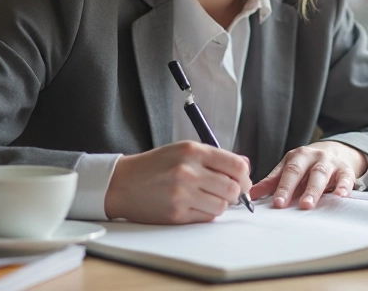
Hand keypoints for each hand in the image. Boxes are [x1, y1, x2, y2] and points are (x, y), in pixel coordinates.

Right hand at [104, 141, 251, 223]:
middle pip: (232, 188)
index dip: (245, 176)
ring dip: (220, 204)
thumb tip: (245, 165)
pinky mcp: (176, 214)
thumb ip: (214, 157)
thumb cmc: (155, 166)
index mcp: (192, 151)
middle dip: (235, 193)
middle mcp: (188, 171)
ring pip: (222, 205)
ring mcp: (182, 194)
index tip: (243, 181)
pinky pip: (206, 217)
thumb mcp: (183, 150)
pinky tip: (194, 205)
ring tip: (206, 198)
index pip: (236, 165)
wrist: (122, 183)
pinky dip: (206, 213)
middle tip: (228, 192)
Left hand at [249, 141, 367, 209]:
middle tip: (284, 204)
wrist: (335, 151)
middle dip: (293, 188)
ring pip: (321, 174)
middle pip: (301, 172)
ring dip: (313, 190)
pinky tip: (340, 195)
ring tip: (307, 204)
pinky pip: (345, 178)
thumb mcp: (289, 169)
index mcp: (297, 157)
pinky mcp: (346, 170)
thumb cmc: (308, 165)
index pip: (287, 172)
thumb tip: (250, 196)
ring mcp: (329, 162)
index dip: (281, 188)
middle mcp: (313, 157)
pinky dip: (343, 186)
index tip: (276, 204)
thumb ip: (272, 182)